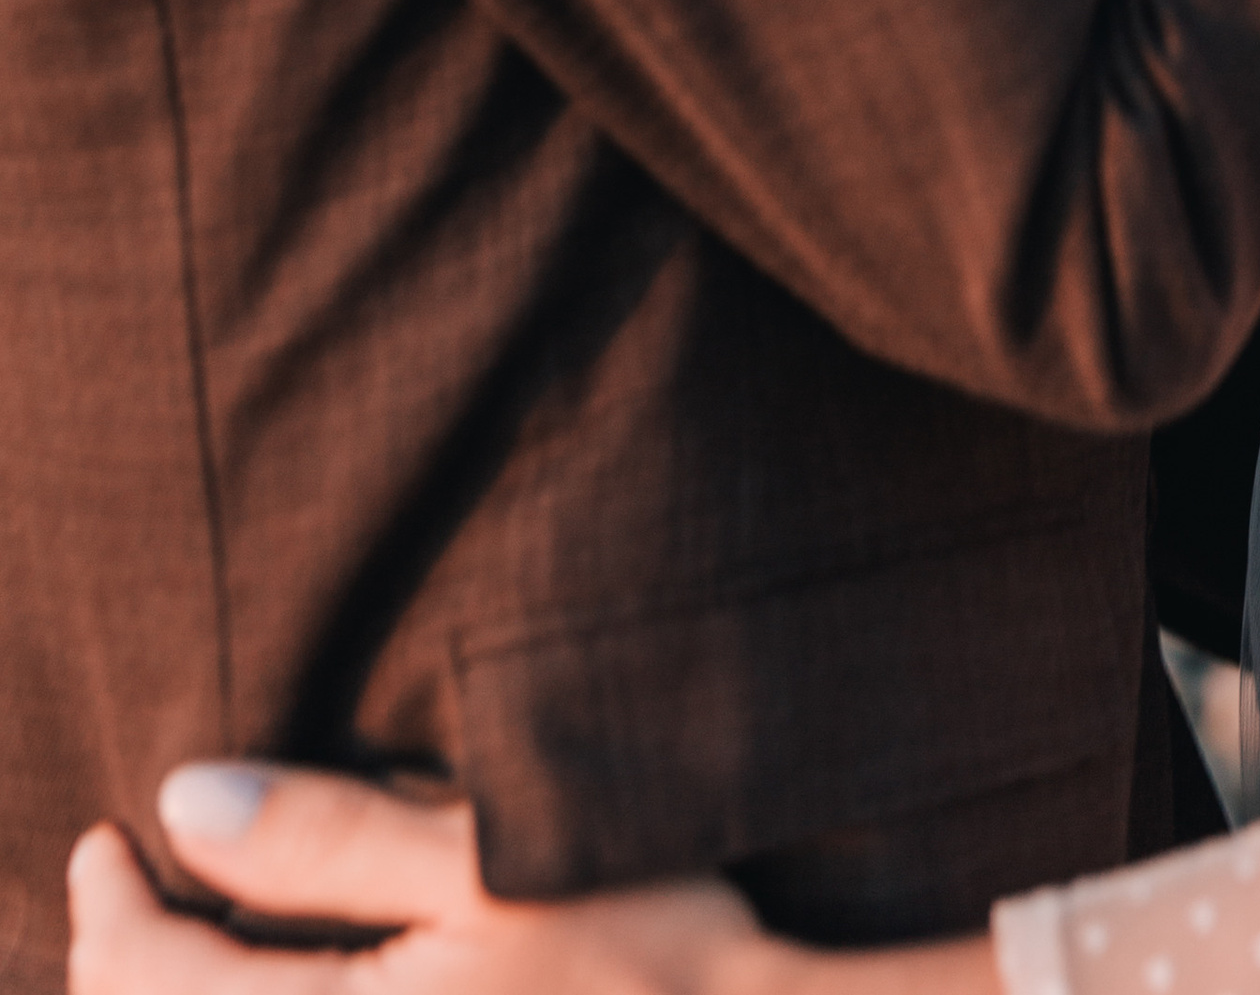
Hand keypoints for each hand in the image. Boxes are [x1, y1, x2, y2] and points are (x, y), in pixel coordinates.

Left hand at [66, 768, 996, 994]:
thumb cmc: (638, 950)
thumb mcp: (489, 856)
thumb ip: (330, 833)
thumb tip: (180, 799)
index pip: (147, 982)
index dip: (108, 905)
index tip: (104, 838)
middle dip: (121, 965)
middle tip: (124, 883)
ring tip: (187, 940)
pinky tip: (275, 984)